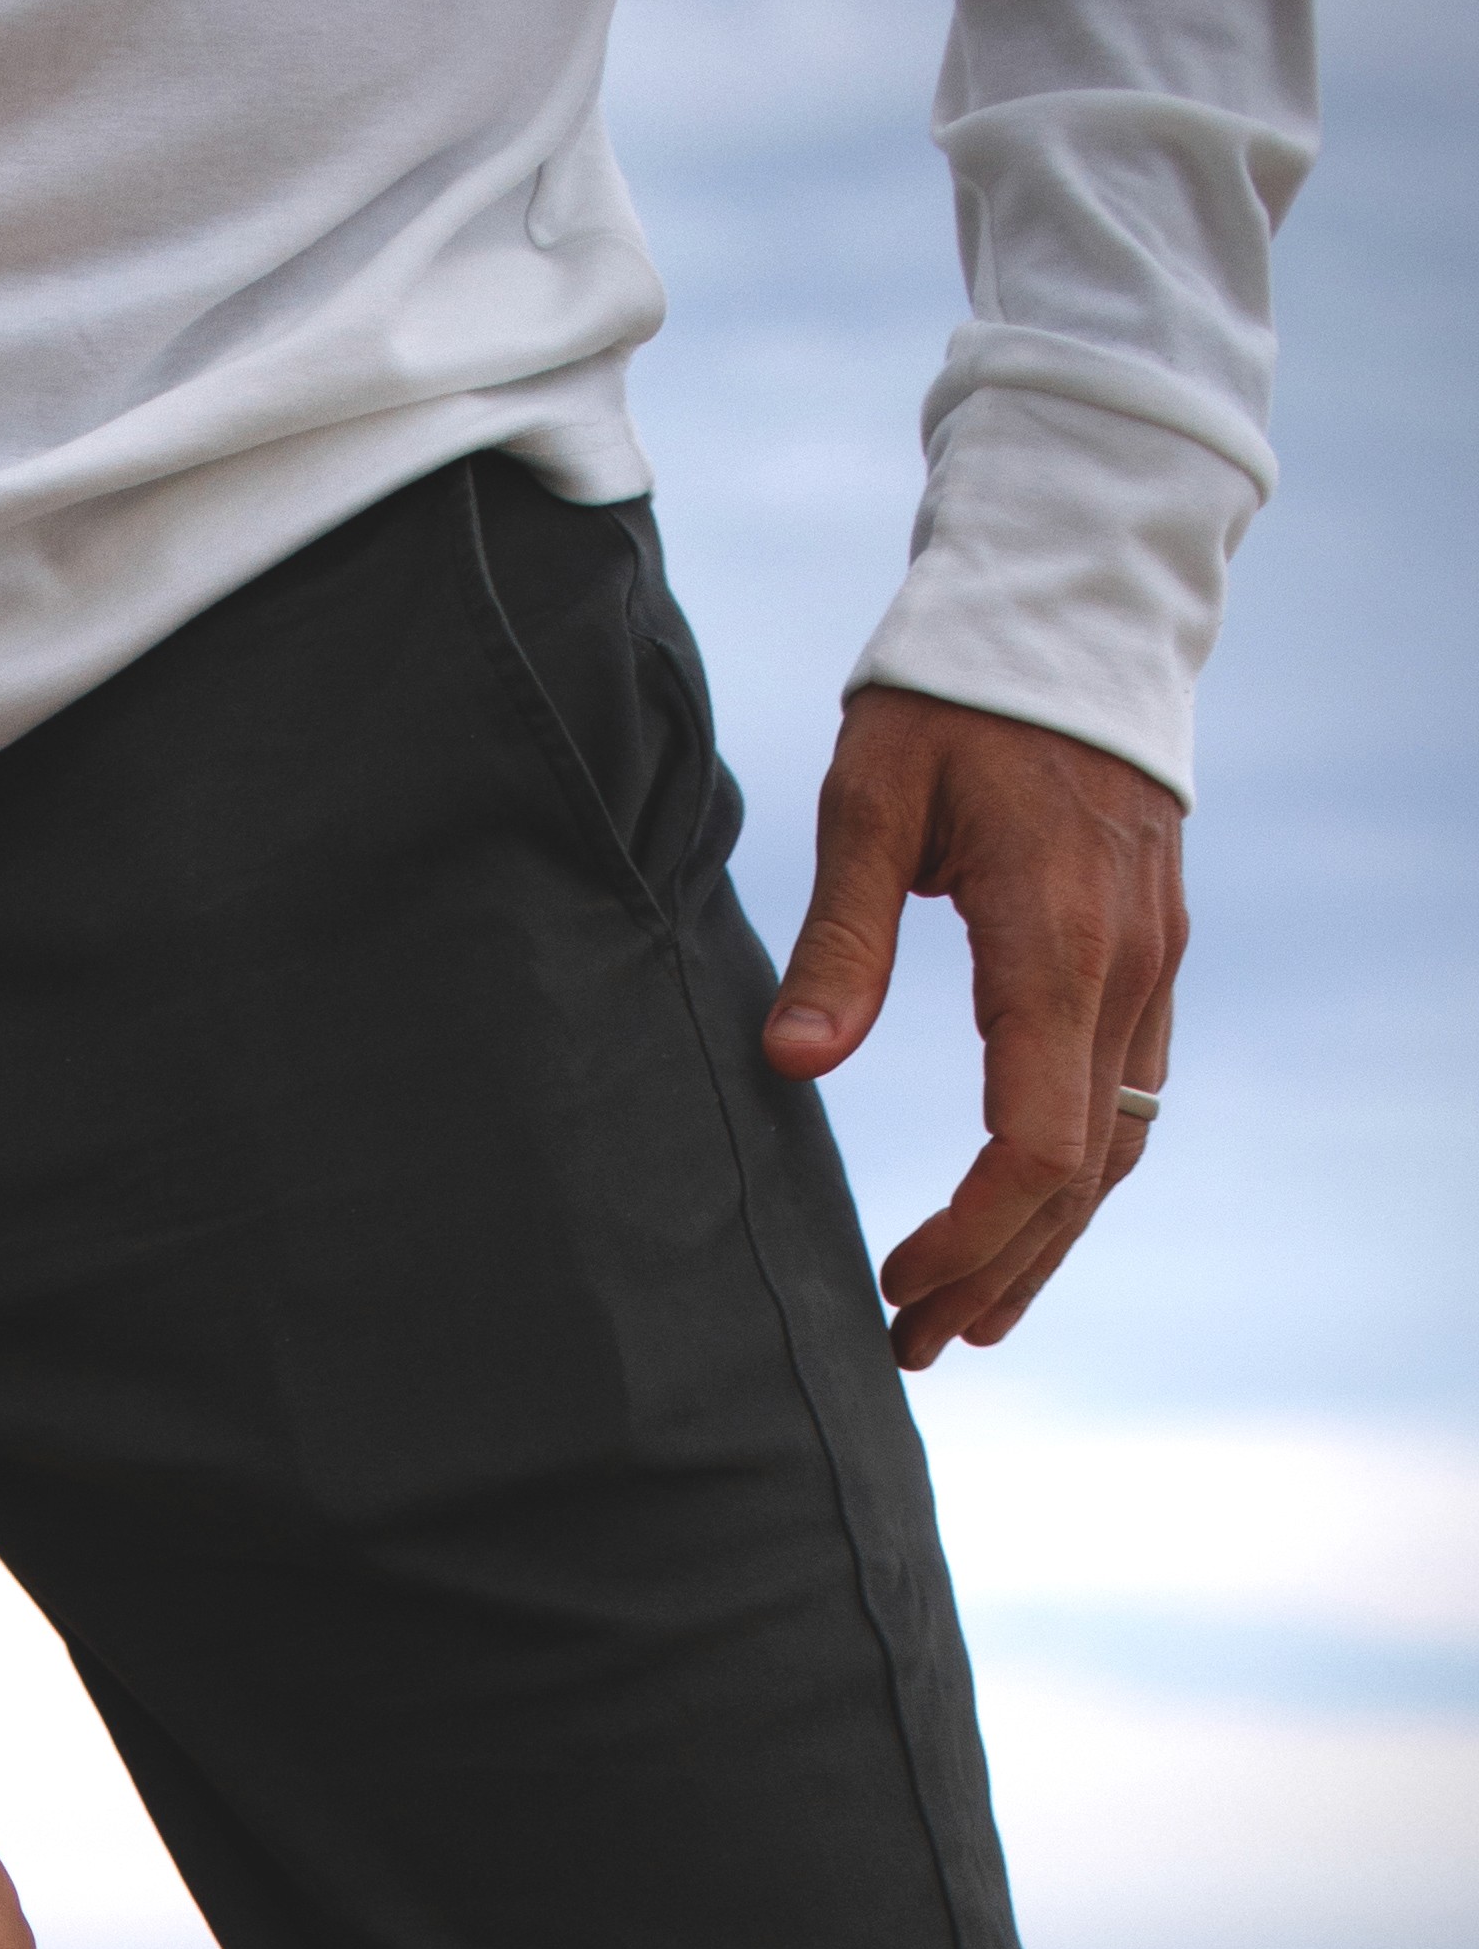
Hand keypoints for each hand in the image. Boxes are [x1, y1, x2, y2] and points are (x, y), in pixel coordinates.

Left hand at [761, 687, 1184, 1371]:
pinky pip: (1131, 1090)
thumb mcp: (871, 800)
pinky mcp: (1151, 945)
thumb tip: (794, 1067)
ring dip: (1047, 1241)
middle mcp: (1126, 966)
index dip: (972, 1239)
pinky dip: (1080, 1172)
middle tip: (916, 1344)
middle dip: (1001, 1273)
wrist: (1073, 604)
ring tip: (969, 1315)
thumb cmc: (954, 697)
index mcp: (1056, 943)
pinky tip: (1028, 1215)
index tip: (900, 1284)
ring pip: (1119, 1143)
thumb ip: (839, 941)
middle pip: (1082, 1174)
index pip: (1040, 1147)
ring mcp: (1153, 958)